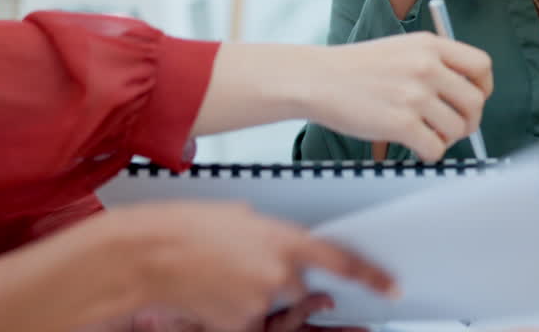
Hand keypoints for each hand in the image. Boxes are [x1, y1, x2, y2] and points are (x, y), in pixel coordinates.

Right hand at [81, 203, 394, 331]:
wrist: (146, 255)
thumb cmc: (186, 228)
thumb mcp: (241, 217)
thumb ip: (270, 234)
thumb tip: (278, 245)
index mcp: (286, 239)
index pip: (343, 262)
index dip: (372, 278)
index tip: (392, 288)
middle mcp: (280, 273)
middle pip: (300, 287)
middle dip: (281, 280)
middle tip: (244, 267)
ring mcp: (260, 302)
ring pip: (271, 305)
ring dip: (253, 294)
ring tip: (219, 276)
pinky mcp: (238, 324)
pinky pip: (247, 322)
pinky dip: (231, 311)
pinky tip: (208, 293)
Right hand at [308, 33, 493, 162]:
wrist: (316, 78)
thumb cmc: (357, 69)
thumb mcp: (402, 49)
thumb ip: (435, 64)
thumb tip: (469, 96)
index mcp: (430, 45)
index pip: (482, 66)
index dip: (484, 88)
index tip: (474, 100)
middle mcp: (427, 67)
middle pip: (475, 102)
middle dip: (469, 121)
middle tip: (454, 129)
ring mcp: (414, 95)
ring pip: (457, 128)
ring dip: (447, 139)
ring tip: (427, 136)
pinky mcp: (400, 123)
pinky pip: (435, 148)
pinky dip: (430, 153)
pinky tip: (416, 148)